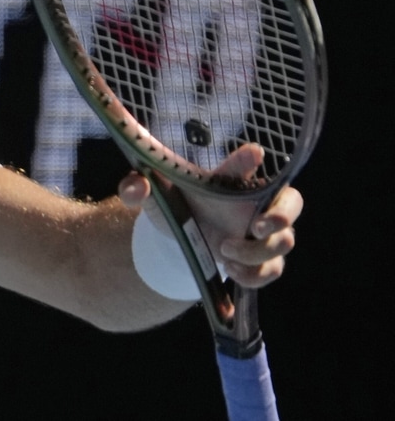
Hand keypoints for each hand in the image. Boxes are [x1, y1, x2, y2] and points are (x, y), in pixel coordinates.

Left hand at [117, 144, 301, 289]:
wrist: (180, 237)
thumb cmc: (175, 205)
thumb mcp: (155, 195)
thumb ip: (138, 187)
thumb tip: (134, 187)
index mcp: (233, 180)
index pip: (247, 162)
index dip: (250, 158)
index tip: (252, 153)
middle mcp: (256, 203)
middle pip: (294, 202)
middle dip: (283, 215)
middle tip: (257, 226)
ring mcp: (264, 234)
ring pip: (284, 242)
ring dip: (255, 252)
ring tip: (223, 251)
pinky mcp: (262, 260)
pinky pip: (273, 270)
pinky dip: (253, 275)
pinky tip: (229, 269)